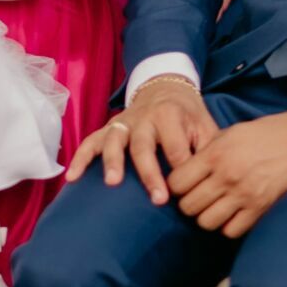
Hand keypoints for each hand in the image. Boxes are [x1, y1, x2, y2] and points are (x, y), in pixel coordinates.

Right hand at [66, 78, 219, 203]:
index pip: (176, 146)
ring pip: (114, 140)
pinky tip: (72, 177)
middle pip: (143, 145)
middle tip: (158, 199)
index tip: (186, 194)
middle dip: (150, 172)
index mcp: (171, 115)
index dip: (181, 170)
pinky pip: (91, 141)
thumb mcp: (205, 127)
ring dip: (112, 161)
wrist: (166, 88)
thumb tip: (213, 181)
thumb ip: (208, 150)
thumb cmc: (188, 116)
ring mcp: (123, 123)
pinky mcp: (109, 128)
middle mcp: (144, 117)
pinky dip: (81, 158)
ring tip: (112, 183)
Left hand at [168, 112, 286, 237]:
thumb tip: (188, 169)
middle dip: (188, 204)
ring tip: (213, 208)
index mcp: (215, 154)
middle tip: (197, 198)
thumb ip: (208, 151)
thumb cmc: (264, 133)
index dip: (176, 187)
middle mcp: (226, 176)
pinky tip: (231, 215)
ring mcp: (243, 194)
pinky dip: (227, 226)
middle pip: (188, 206)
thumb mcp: (230, 133)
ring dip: (206, 217)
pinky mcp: (260, 208)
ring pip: (206, 222)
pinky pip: (231, 231)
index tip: (183, 186)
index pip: (177, 183)